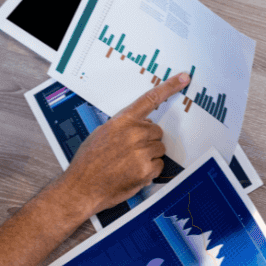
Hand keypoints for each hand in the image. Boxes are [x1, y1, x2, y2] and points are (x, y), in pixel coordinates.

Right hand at [58, 72, 189, 214]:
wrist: (81, 187)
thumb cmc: (88, 162)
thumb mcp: (101, 134)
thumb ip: (123, 126)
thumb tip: (140, 125)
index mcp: (122, 121)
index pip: (149, 99)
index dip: (169, 87)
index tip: (184, 78)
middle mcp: (133, 133)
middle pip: (157, 131)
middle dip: (148, 140)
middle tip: (131, 151)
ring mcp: (141, 152)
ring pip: (160, 148)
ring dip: (149, 155)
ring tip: (129, 163)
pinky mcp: (146, 170)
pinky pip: (159, 165)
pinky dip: (150, 170)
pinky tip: (133, 173)